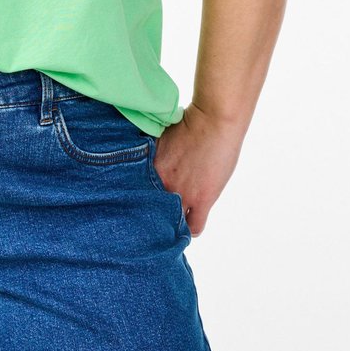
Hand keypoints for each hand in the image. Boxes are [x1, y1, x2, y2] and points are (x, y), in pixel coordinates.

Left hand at [152, 102, 244, 236]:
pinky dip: (191, 230)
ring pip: (171, 223)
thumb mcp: (160, 139)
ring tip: (172, 223)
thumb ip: (150, 157)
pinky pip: (194, 228)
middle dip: (152, 216)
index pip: (135, 197)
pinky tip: (188, 225)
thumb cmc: (188, 123)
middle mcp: (161, 183)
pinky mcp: (202, 199)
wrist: (214, 120)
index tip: (142, 205)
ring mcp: (182, 193)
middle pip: (150, 213)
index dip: (140, 202)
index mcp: (147, 168)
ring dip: (172, 224)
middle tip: (154, 219)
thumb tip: (141, 164)